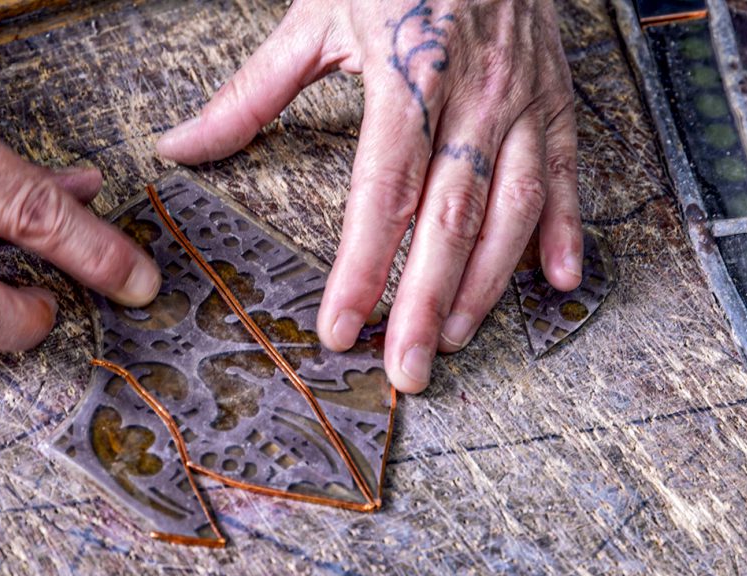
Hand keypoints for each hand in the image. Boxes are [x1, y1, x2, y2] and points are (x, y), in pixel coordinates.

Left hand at [157, 0, 581, 391]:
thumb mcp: (314, 17)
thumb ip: (250, 92)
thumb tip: (183, 146)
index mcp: (409, 73)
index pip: (383, 189)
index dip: (362, 265)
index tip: (340, 326)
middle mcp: (473, 92)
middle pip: (450, 215)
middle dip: (427, 302)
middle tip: (408, 368)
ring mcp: (520, 96)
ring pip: (510, 205)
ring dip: (487, 281)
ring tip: (458, 337)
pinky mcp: (552, 96)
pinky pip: (563, 170)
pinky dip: (562, 228)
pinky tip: (554, 281)